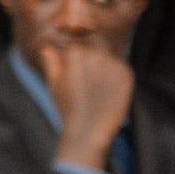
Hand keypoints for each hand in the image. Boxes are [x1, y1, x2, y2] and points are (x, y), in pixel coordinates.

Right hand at [41, 43, 133, 172]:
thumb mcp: (53, 84)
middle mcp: (96, 54)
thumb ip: (51, 62)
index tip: (72, 69)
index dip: (73, 55)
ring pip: (108, 54)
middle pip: (94, 43)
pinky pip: (119, 66)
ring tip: (94, 86)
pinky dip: (113, 74)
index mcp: (75, 54)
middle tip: (85, 77)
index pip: (76, 43)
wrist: (88, 130)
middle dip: (89, 55)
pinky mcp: (127, 73)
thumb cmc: (67, 108)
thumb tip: (48, 47)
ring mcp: (113, 63)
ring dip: (102, 64)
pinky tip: (105, 90)